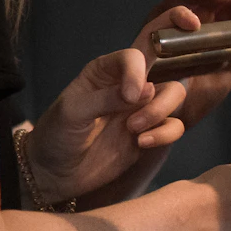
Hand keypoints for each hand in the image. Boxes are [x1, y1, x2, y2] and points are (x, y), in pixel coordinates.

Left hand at [28, 49, 185, 205]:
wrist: (55, 173)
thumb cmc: (57, 134)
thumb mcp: (73, 111)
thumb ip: (107, 98)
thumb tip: (146, 90)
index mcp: (105, 72)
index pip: (134, 56)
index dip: (139, 70)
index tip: (134, 95)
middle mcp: (128, 87)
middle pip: (167, 74)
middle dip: (160, 99)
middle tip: (135, 121)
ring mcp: (141, 111)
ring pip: (174, 99)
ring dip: (161, 114)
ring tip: (136, 132)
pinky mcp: (149, 134)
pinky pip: (173, 127)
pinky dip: (165, 135)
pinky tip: (142, 143)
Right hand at [138, 0, 230, 128]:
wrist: (157, 124)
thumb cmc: (186, 102)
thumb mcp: (219, 78)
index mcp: (206, 29)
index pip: (225, 2)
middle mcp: (187, 22)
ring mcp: (167, 24)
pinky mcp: (148, 33)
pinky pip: (160, 16)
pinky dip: (176, 13)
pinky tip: (192, 20)